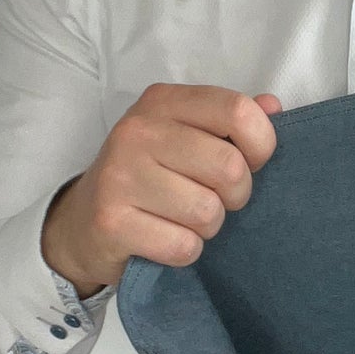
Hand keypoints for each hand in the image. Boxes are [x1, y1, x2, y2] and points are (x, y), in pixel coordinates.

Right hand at [41, 84, 282, 295]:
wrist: (82, 222)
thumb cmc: (149, 176)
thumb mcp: (185, 135)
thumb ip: (229, 120)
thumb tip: (273, 107)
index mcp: (162, 101)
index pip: (237, 110)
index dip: (260, 145)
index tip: (251, 162)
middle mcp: (137, 131)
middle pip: (229, 167)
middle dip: (236, 195)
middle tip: (216, 199)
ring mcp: (119, 176)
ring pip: (208, 212)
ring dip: (208, 227)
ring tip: (185, 219)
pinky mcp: (112, 222)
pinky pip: (183, 246)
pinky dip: (185, 251)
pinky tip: (165, 238)